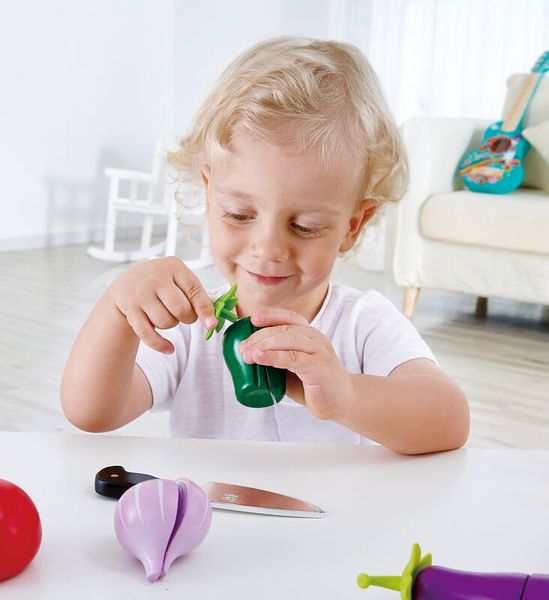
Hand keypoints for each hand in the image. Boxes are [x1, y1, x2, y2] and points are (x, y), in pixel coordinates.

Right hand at [107, 257, 216, 353]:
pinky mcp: (129, 308)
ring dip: (171, 325)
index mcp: (174, 266)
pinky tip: (169, 349)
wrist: (127, 284)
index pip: (194, 290)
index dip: (205, 310)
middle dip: (188, 318)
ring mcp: (140, 293)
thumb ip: (197, 296)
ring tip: (166, 315)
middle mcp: (155, 277)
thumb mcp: (178, 280)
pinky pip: (148, 334)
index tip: (211, 325)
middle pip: (181, 309)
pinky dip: (160, 344)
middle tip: (184, 316)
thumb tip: (213, 322)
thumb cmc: (162, 284)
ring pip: (166, 322)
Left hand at [237, 308, 353, 420]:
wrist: (343, 401)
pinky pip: (292, 359)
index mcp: (310, 334)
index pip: (288, 317)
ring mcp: (319, 351)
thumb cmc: (315, 384)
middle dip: (258, 336)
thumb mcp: (294, 367)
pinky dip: (273, 356)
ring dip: (263, 345)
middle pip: (283, 330)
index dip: (270, 315)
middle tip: (241, 347)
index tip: (251, 319)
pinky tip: (259, 357)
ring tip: (246, 353)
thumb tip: (248, 357)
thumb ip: (277, 359)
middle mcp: (315, 338)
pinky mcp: (318, 367)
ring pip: (287, 340)